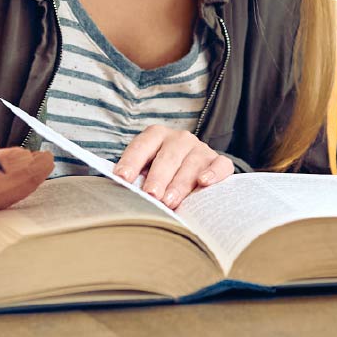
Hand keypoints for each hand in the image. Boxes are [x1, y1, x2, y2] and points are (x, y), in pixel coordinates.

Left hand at [111, 125, 233, 208]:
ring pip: (191, 164)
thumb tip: (117, 190)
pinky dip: (213, 173)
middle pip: (168, 156)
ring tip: (170, 201)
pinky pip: (220, 164)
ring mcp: (200, 149)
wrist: (194, 170)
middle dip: (158, 177)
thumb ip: (135, 177)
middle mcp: (179, 138)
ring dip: (180, 183)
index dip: (131, 161)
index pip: (142, 146)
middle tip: (151, 195)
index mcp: (156, 136)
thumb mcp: (146, 171)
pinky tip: (204, 183)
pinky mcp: (219, 161)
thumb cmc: (161, 174)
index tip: (121, 179)